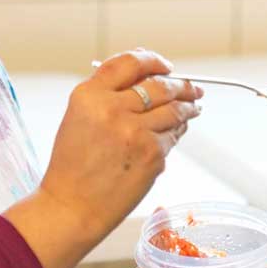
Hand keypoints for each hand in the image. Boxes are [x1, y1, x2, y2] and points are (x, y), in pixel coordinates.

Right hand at [5, 49, 203, 267]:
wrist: (72, 207)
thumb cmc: (73, 165)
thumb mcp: (78, 117)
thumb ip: (107, 93)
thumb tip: (145, 72)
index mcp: (89, 95)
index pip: (130, 62)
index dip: (154, 60)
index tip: (166, 65)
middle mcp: (112, 109)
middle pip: (160, 84)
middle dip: (181, 84)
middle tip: (193, 87)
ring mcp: (135, 132)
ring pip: (174, 109)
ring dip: (189, 106)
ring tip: (194, 106)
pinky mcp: (153, 155)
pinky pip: (173, 135)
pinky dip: (177, 131)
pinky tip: (177, 131)